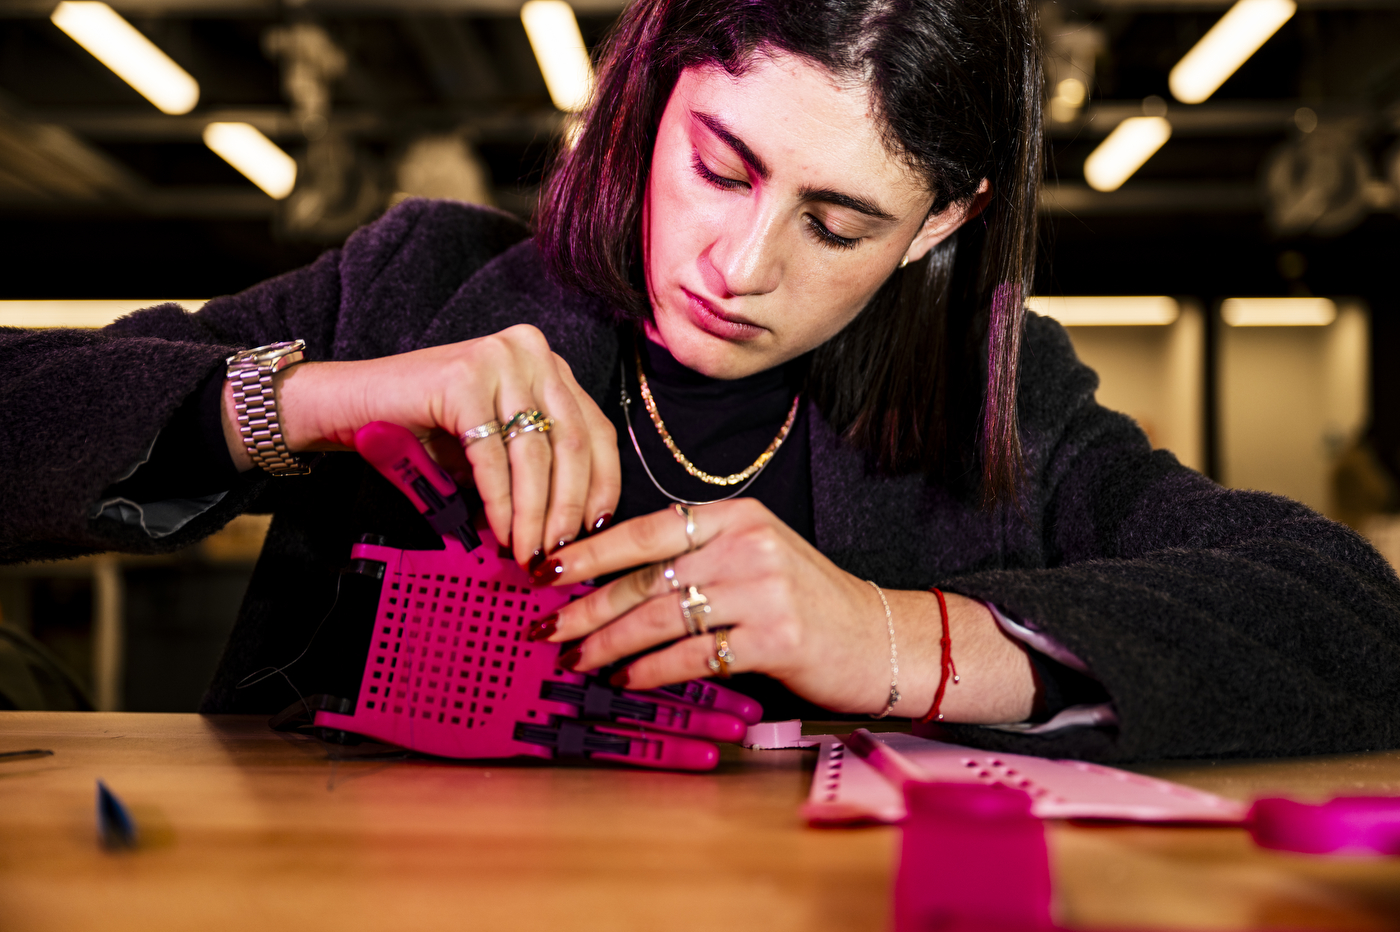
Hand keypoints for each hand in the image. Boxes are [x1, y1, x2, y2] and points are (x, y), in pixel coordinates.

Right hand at [222, 325, 619, 565]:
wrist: (353, 408)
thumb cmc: (428, 432)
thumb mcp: (498, 448)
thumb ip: (538, 470)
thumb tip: (577, 527)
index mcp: (549, 365)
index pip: (595, 429)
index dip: (602, 483)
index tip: (598, 528)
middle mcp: (532, 351)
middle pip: (573, 442)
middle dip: (568, 508)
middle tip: (558, 553)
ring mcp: (500, 359)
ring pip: (536, 454)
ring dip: (534, 514)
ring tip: (528, 552)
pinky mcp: (465, 377)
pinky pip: (494, 456)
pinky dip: (500, 502)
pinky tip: (501, 531)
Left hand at [532, 499, 1036, 721]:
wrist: (881, 638)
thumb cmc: (807, 602)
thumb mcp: (755, 558)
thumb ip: (696, 559)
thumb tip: (612, 583)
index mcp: (738, 516)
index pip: (649, 529)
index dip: (593, 551)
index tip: (548, 569)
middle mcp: (749, 544)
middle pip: (648, 577)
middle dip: (588, 606)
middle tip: (546, 628)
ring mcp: (764, 590)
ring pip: (663, 617)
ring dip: (610, 643)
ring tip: (577, 660)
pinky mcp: (776, 638)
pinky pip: (694, 655)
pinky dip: (652, 671)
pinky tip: (626, 681)